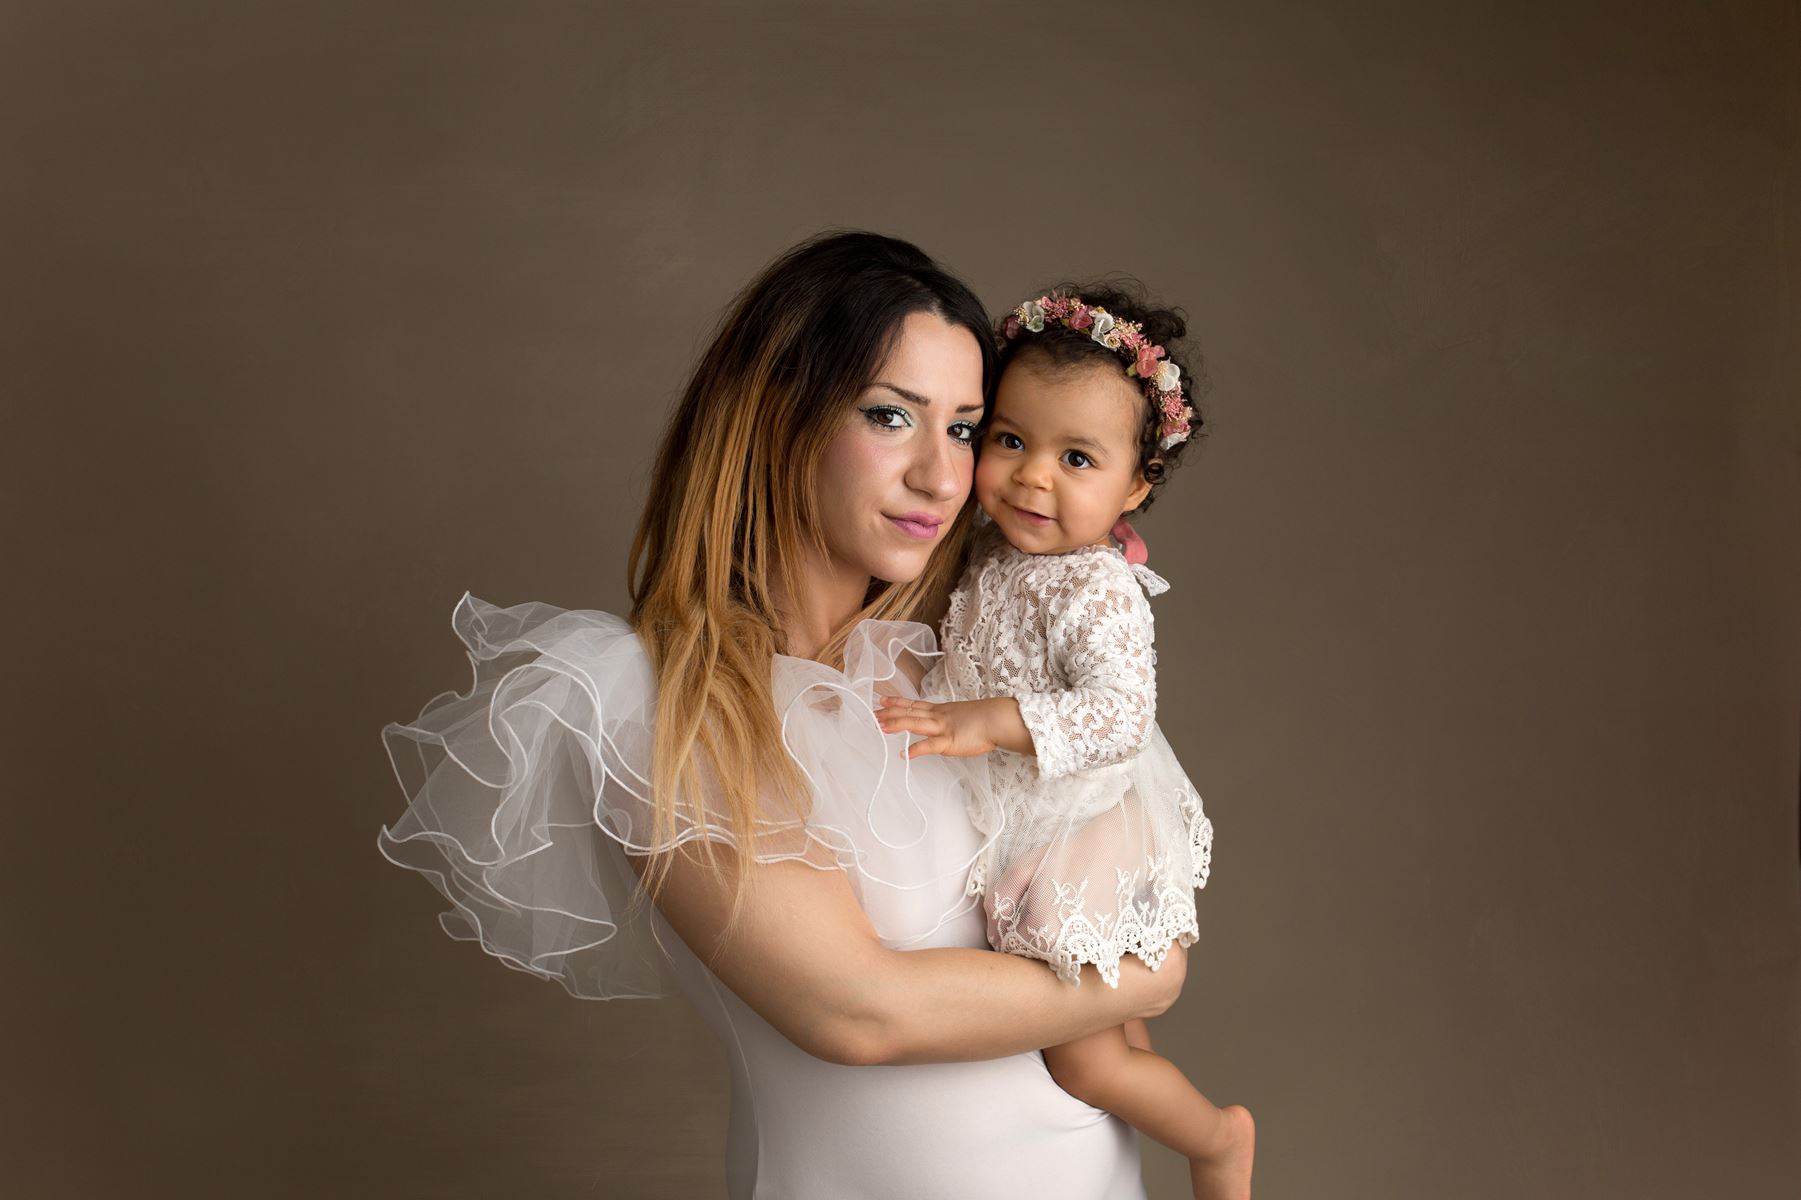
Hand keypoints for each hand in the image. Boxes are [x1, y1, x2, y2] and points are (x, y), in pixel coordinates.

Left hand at [875, 695, 1008, 759]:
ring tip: (880, 726)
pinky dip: (916, 750)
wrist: (998, 719)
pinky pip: (929, 746)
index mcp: (941, 710)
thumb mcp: (963, 716)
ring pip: (915, 724)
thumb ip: (952, 721)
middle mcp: (938, 716)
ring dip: (896, 725)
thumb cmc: (986, 719)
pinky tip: (904, 755)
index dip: (897, 702)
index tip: (882, 699)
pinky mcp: (949, 742)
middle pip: (909, 712)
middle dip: (889, 713)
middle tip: (872, 712)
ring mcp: (942, 728)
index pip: (914, 705)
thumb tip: (948, 727)